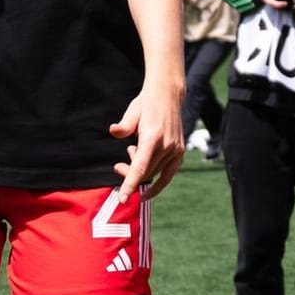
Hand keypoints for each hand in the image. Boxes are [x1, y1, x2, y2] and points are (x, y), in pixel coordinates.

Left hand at [108, 79, 184, 199]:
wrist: (168, 95)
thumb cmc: (146, 104)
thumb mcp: (132, 112)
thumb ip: (124, 126)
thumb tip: (114, 131)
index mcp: (153, 137)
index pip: (140, 168)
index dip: (129, 185)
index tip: (122, 199)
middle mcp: (167, 146)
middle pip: (145, 173)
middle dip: (129, 175)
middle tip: (117, 166)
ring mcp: (175, 149)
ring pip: (155, 174)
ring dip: (141, 172)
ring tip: (132, 154)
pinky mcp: (180, 151)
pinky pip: (168, 173)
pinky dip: (158, 181)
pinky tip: (148, 186)